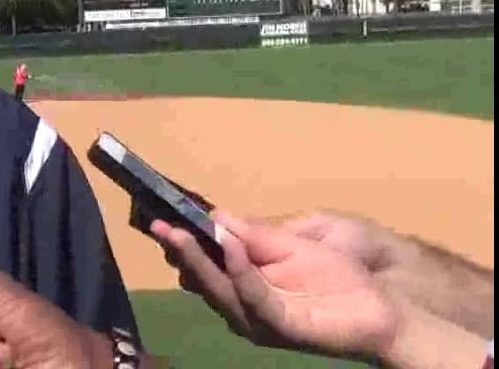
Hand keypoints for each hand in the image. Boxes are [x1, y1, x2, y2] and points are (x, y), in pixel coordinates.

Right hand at [152, 211, 399, 363]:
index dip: (181, 240)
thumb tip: (213, 216)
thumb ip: (253, 232)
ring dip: (200, 260)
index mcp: (241, 281)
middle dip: (180, 250)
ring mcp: (259, 319)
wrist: (383, 305)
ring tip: (182, 232)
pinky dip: (240, 274)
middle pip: (201, 278)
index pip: (201, 262)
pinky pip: (255, 301)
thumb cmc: (340, 273)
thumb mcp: (291, 240)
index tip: (161, 215)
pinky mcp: (281, 328)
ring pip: (219, 291)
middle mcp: (242, 303)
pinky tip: (231, 249)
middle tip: (160, 224)